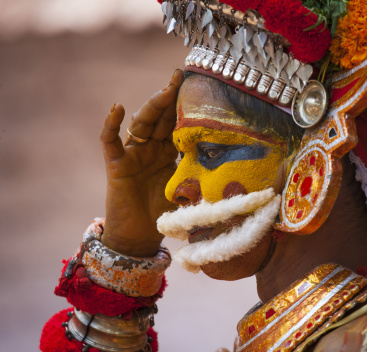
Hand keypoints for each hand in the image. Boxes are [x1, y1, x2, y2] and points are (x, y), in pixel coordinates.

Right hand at [100, 69, 183, 256]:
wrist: (139, 238)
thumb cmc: (163, 215)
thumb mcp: (187, 191)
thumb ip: (201, 177)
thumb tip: (232, 168)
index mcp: (168, 153)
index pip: (176, 124)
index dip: (183, 107)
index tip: (197, 86)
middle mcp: (150, 150)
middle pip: (160, 118)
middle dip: (169, 97)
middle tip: (180, 75)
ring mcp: (133, 155)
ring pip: (140, 124)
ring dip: (151, 106)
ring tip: (164, 90)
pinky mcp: (117, 165)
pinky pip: (111, 141)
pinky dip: (111, 125)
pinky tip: (117, 108)